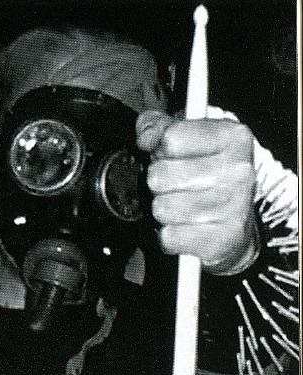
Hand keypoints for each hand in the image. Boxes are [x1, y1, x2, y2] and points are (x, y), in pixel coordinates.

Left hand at [136, 111, 259, 274]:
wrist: (236, 225)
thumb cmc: (207, 177)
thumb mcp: (187, 139)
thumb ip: (158, 126)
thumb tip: (146, 136)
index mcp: (232, 137)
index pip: (170, 138)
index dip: (160, 150)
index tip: (172, 157)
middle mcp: (238, 170)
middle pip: (159, 176)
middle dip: (159, 184)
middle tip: (177, 187)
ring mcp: (234, 206)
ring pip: (161, 208)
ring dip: (164, 212)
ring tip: (182, 208)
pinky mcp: (224, 239)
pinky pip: (168, 237)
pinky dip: (170, 237)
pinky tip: (186, 229)